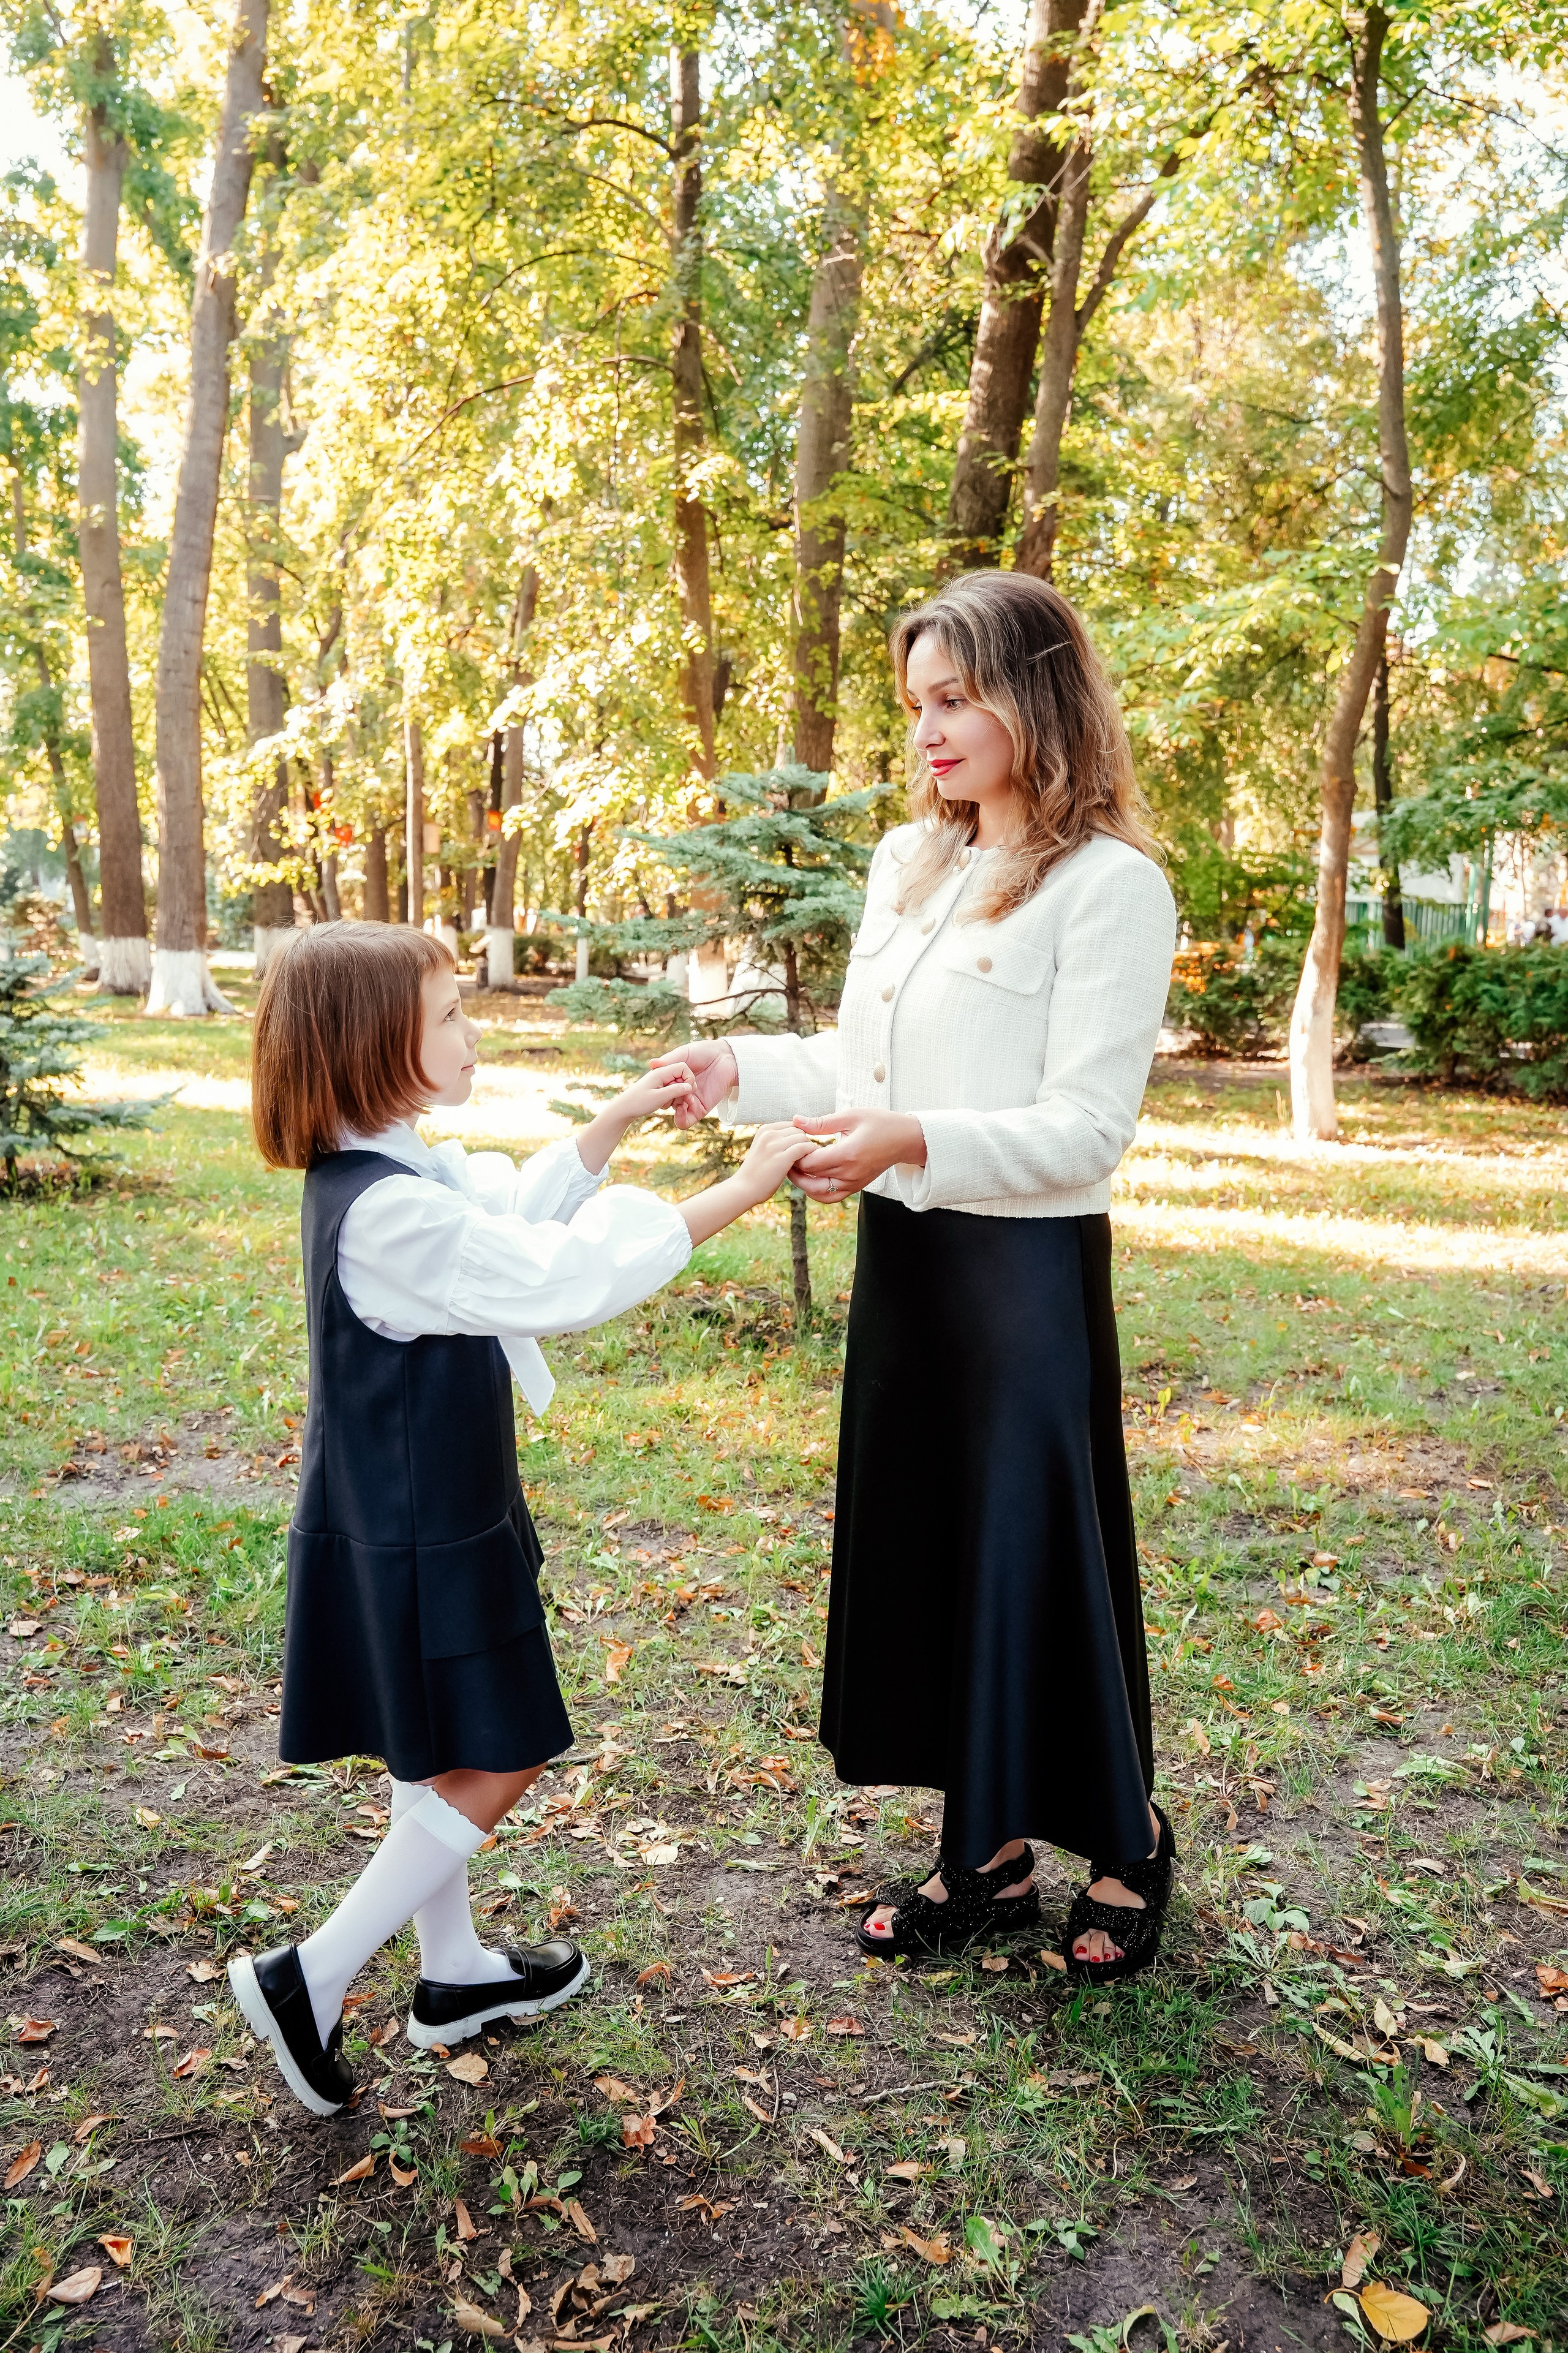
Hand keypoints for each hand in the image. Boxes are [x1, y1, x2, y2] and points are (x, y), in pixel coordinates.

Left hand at [613, 1064, 701, 1124]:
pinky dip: (672, 1097)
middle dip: (683, 1089)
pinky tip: (663, 1104)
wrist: (623, 1108)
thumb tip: (689, 1086)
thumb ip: (676, 1090)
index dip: (689, 1079)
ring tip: (665, 1103)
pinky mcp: (659, 1086)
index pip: (684, 1068)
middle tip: (674, 1101)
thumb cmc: (639, 1102)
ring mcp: (660, 1080)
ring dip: (677, 1095)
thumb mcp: (659, 1097)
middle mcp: (661, 1073)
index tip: (685, 1092)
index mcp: (661, 1072)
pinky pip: (672, 1089)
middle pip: (682, 1076)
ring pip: (678, 1084)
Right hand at [650, 1038, 737, 1127]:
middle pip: (665, 1102)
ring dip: (675, 1105)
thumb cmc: (703, 1052)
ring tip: (683, 1095)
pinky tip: (681, 1107)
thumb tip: (651, 1063)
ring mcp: (689, 1102)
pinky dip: (680, 1118)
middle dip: (668, 1096)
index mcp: (673, 1080)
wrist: (724, 1058)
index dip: (659, 1087)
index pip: (659, 1090)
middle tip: (677, 1085)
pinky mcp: (699, 1109)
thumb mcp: (683, 1054)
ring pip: (674, 1112)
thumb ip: (668, 1060)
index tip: (664, 1079)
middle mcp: (679, 1092)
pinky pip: (685, 1122)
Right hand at [735, 1120, 815, 1204]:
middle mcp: (769, 1134)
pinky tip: (810, 1164)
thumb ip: (776, 1140)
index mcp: (765, 1129)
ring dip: (809, 1149)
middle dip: (804, 1142)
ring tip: (807, 1162)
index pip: (792, 1124)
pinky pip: (805, 1148)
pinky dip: (811, 1154)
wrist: (744, 1189)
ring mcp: (775, 1145)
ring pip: (803, 1138)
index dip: (798, 1137)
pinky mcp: (782, 1157)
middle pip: (799, 1130)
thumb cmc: (756, 1172)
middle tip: (805, 1157)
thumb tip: (797, 1137)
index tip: (800, 1150)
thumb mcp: (763, 1148)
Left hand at [790, 1108, 926, 1199]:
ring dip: (804, 1184)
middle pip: (810, 1180)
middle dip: (794, 1170)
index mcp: (847, 1155)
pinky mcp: (856, 1187)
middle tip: (787, 1157)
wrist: (905, 1139)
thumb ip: (821, 1122)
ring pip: (818, 1193)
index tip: (791, 1143)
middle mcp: (849, 1174)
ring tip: (796, 1168)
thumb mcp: (851, 1116)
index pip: (810, 1163)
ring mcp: (853, 1183)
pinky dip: (817, 1191)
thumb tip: (796, 1120)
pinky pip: (831, 1197)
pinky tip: (812, 1177)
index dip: (795, 1155)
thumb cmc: (880, 1123)